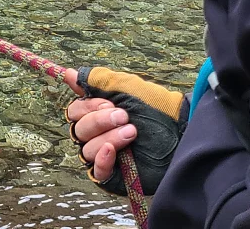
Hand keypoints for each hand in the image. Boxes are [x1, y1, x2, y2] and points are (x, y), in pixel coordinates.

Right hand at [63, 66, 187, 195]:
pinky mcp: (116, 175)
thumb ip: (95, 80)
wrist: (182, 131)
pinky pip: (97, 172)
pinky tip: (114, 151)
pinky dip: (102, 161)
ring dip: (108, 138)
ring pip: (86, 150)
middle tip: (125, 117)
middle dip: (100, 122)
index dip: (88, 107)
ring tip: (132, 132)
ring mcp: (106, 156)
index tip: (109, 103)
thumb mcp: (125, 87)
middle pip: (78, 130)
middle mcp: (98, 134)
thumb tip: (67, 73)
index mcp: (97, 113)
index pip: (75, 112)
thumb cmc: (156, 107)